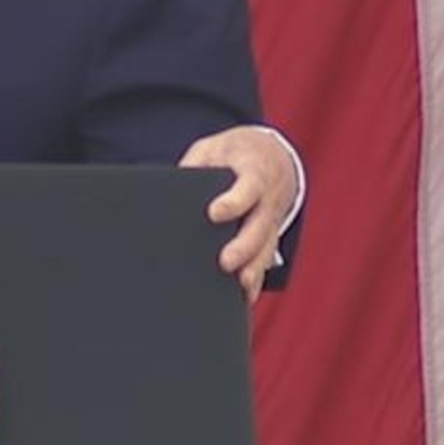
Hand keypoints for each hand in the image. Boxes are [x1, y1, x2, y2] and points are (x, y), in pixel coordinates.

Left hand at [180, 125, 300, 302]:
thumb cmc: (235, 153)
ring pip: (266, 247)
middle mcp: (268, 198)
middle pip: (260, 225)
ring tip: (240, 285)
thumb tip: (171, 188)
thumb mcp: (213, 148)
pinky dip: (257, 278)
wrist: (272, 155)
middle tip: (225, 262)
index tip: (215, 213)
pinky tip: (245, 296)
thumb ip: (195, 165)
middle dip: (244, 246)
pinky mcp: (269, 234)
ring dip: (254, 267)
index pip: (249, 187)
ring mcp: (272, 219)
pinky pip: (265, 258)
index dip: (234, 201)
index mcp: (255, 171)